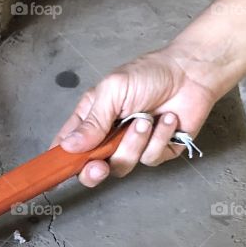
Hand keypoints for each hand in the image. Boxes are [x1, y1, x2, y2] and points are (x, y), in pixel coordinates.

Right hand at [53, 47, 222, 186]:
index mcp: (91, 119)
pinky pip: (150, 158)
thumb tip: (69, 146)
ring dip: (134, 143)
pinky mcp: (157, 151)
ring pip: (122, 165)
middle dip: (93, 172)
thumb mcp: (112, 91)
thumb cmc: (148, 74)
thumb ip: (92, 121)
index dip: (59, 160)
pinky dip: (159, 138)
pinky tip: (167, 119)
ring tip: (146, 119)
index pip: (67, 146)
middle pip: (91, 168)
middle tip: (99, 167)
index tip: (54, 171)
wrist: (190, 73)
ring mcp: (133, 146)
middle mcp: (109, 137)